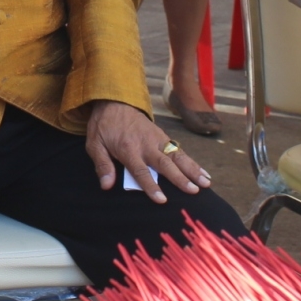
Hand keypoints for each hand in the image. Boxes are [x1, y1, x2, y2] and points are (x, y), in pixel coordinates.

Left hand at [85, 100, 209, 202]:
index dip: (151, 186)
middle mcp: (146, 144)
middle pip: (165, 163)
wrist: (115, 101)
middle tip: (194, 191)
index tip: (162, 200)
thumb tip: (106, 185)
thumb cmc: (104, 126)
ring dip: (192, 170)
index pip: (141, 170)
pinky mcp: (163, 136)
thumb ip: (102, 165)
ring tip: (206, 183)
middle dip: (180, 178)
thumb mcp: (94, 144)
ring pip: (177, 156)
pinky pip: (180, 150)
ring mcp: (157, 139)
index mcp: (128, 148)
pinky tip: (204, 173)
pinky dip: (192, 162)